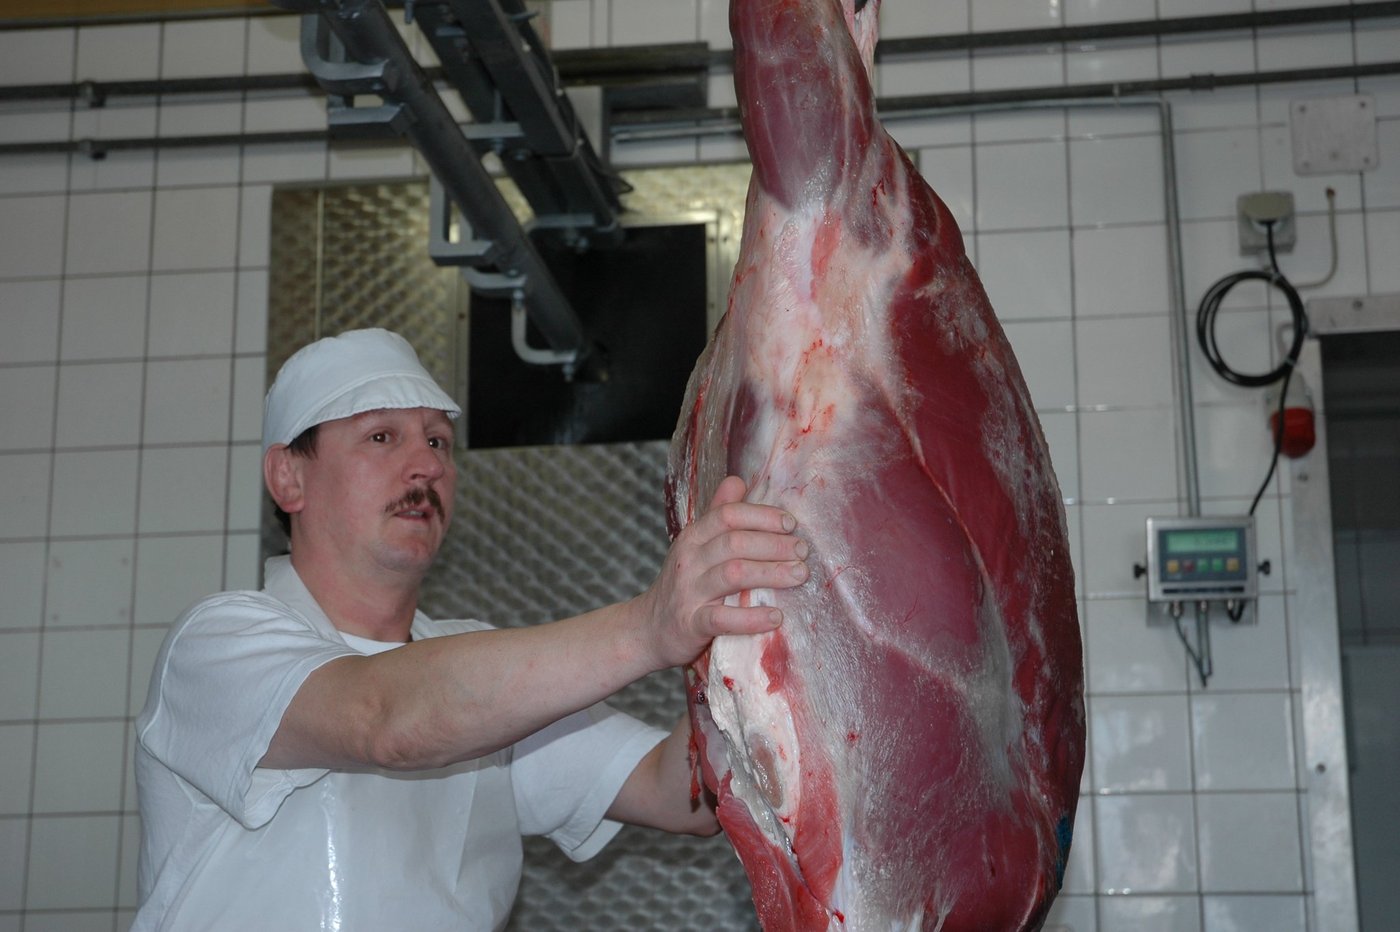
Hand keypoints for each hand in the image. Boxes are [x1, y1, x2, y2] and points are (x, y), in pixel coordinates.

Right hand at [637, 476, 808, 669]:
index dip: (762, 516)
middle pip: (735, 542)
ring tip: (799, 575)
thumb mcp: (695, 546)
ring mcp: (688, 592)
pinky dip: (752, 618)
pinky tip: (776, 617)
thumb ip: (716, 514)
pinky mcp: (691, 624)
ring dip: (771, 573)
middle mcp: (689, 560)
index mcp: (693, 537)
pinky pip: (723, 619)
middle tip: (802, 551)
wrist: (648, 630)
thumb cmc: (683, 586)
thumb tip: (738, 481)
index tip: (791, 524)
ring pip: (733, 574)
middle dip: (774, 544)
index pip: (728, 515)